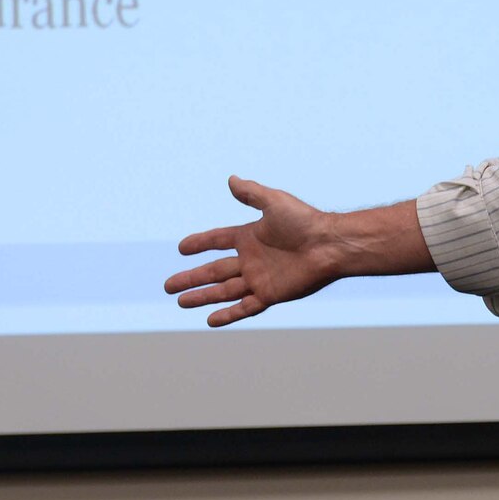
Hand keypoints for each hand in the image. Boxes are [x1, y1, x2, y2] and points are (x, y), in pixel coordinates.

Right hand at [164, 177, 342, 326]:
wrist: (330, 246)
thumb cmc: (306, 221)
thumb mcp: (275, 202)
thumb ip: (252, 193)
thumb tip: (231, 179)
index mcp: (251, 236)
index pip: (218, 240)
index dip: (200, 244)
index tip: (182, 249)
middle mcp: (253, 259)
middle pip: (214, 270)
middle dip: (191, 278)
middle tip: (168, 286)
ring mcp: (260, 278)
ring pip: (224, 291)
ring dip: (202, 296)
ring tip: (180, 302)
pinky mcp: (271, 294)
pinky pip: (245, 307)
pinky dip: (228, 314)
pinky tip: (210, 320)